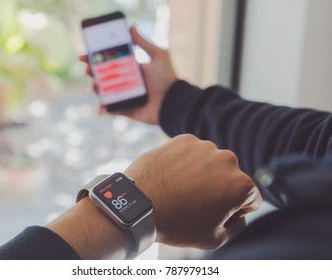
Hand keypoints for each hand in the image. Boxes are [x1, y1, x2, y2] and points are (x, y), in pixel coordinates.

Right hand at [80, 26, 177, 124]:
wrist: (173, 102)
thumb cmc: (168, 79)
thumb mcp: (158, 55)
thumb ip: (143, 42)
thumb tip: (131, 26)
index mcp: (132, 69)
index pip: (110, 61)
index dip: (97, 58)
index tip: (85, 55)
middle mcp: (127, 82)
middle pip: (104, 76)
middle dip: (92, 72)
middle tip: (88, 70)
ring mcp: (126, 96)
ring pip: (105, 92)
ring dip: (96, 89)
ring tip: (95, 86)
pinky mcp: (126, 109)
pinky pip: (111, 109)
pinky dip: (104, 109)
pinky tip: (101, 107)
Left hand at [124, 134, 261, 249]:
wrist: (139, 204)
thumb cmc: (176, 224)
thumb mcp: (214, 239)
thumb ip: (237, 226)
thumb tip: (240, 214)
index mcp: (240, 184)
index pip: (250, 197)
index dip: (235, 210)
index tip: (214, 213)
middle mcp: (227, 159)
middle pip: (230, 177)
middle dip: (219, 189)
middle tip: (195, 202)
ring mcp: (204, 147)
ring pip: (211, 163)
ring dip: (202, 173)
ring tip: (180, 189)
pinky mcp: (184, 140)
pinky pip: (192, 152)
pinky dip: (185, 162)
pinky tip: (172, 176)